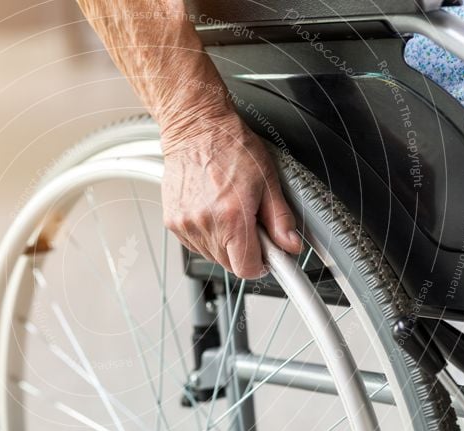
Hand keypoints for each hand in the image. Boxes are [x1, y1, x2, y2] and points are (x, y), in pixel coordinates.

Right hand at [160, 111, 302, 278]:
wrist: (195, 129)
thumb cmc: (230, 146)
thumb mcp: (268, 180)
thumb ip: (280, 218)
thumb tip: (290, 244)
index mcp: (232, 216)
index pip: (247, 269)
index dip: (261, 264)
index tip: (267, 254)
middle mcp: (206, 224)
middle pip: (230, 264)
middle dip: (244, 249)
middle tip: (249, 220)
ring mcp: (186, 224)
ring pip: (212, 255)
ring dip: (224, 242)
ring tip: (228, 210)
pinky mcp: (172, 221)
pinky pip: (195, 244)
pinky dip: (207, 234)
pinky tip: (211, 210)